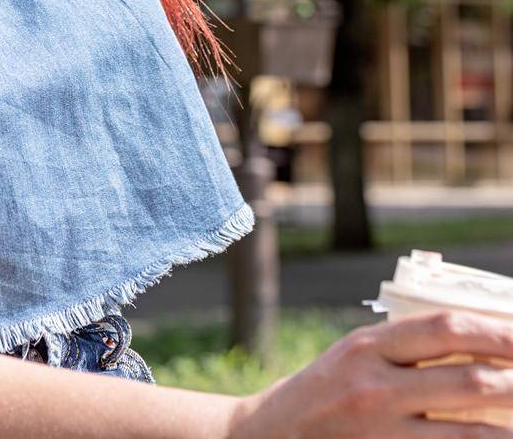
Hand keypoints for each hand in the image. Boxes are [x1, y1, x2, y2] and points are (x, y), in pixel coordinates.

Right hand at [230, 308, 512, 438]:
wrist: (267, 438)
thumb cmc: (322, 391)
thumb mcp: (354, 354)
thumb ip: (402, 347)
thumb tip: (473, 339)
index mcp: (367, 345)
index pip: (444, 328)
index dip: (493, 330)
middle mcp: (375, 386)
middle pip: (466, 379)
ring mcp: (382, 432)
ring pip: (469, 430)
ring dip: (510, 423)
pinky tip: (495, 437)